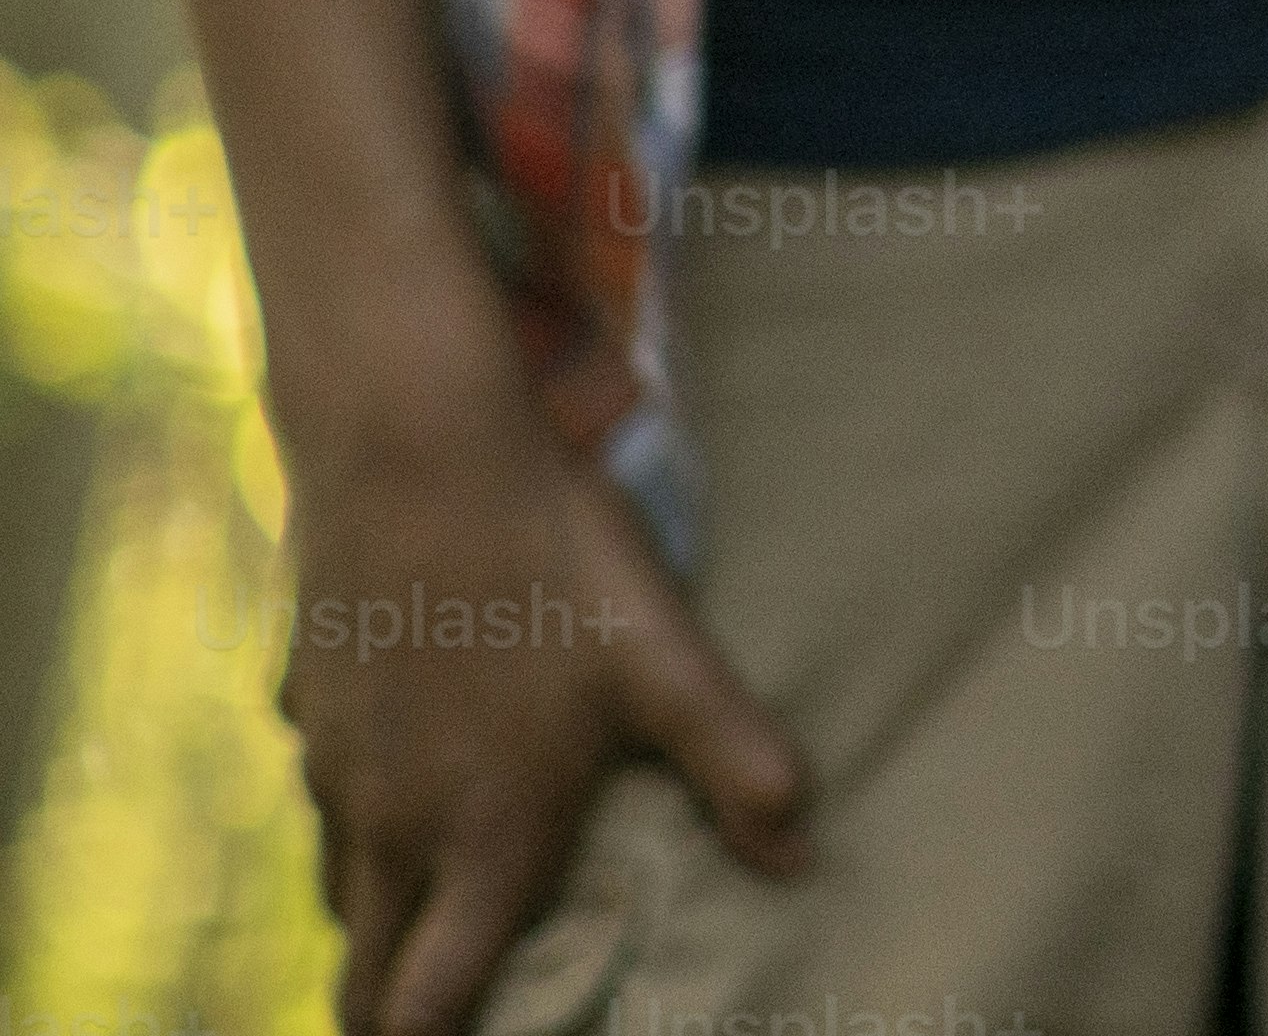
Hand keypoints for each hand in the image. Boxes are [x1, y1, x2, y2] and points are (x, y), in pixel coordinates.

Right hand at [271, 379, 808, 1035]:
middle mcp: (389, 823)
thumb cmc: (552, 557)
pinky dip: (362, 819)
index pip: (426, 1004)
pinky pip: (328, 795)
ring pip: (344, 884)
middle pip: (366, 967)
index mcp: (478, 836)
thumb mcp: (666, 658)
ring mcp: (333, 766)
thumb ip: (734, 761)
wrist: (415, 448)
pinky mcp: (307, 706)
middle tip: (440, 1016)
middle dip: (393, 1011)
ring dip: (382, 916)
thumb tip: (802, 856)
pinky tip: (412, 771)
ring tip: (434, 914)